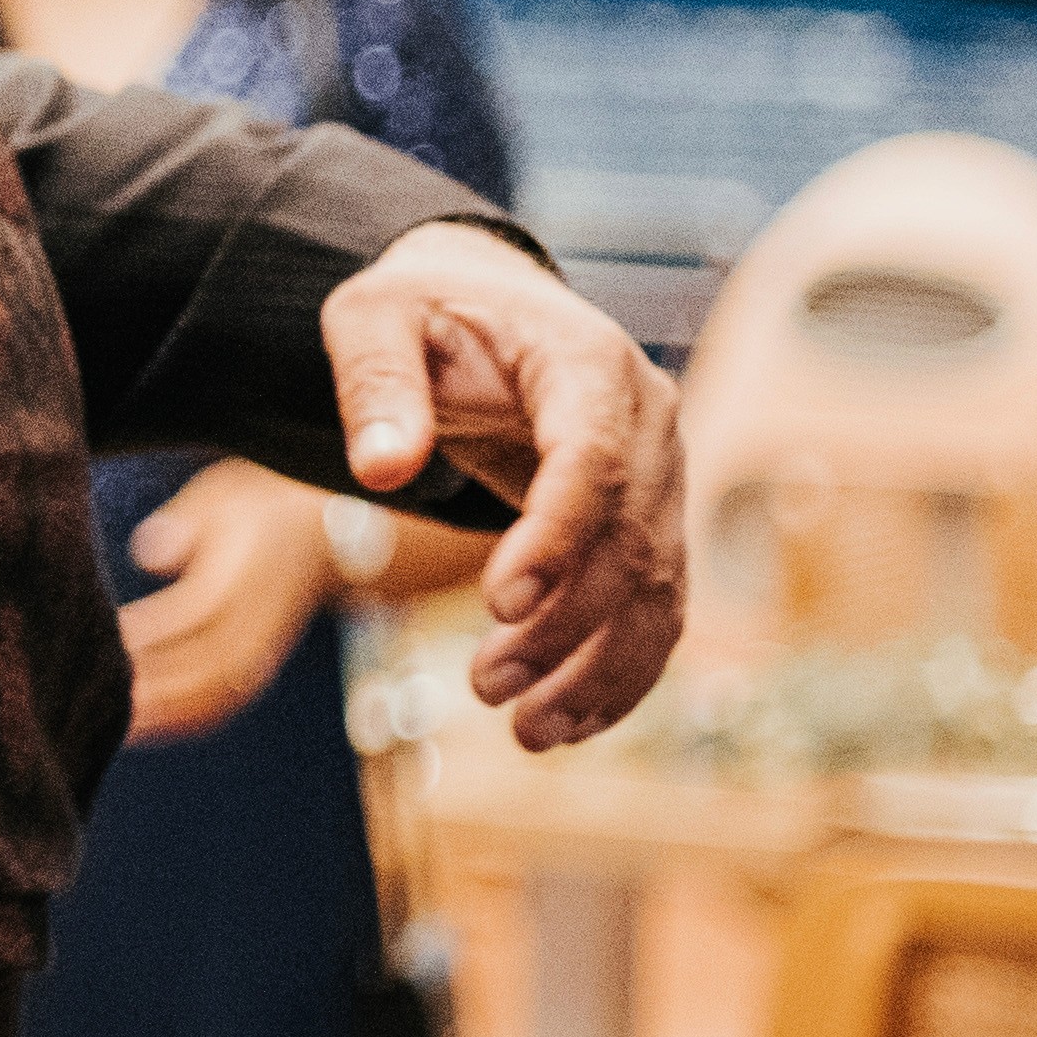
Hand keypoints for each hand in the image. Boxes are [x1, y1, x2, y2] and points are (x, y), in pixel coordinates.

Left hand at [117, 462, 346, 745]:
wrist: (322, 537)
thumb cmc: (257, 511)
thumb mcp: (224, 498)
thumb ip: (186, 523)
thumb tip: (147, 554)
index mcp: (243, 579)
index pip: (191, 615)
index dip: (145, 634)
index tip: (101, 641)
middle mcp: (255, 625)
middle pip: (201, 670)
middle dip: (147, 687)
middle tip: (91, 693)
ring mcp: (257, 654)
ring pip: (210, 697)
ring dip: (159, 715)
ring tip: (105, 722)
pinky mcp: (252, 672)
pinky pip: (217, 706)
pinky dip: (177, 721)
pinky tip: (136, 728)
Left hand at [317, 221, 685, 749]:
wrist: (480, 306)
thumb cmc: (423, 311)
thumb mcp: (375, 318)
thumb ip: (376, 381)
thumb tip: (382, 469)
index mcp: (588, 363)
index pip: (594, 459)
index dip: (558, 536)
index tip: (499, 604)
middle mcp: (648, 422)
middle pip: (630, 539)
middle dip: (566, 625)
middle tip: (484, 687)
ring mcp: (662, 476)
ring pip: (658, 590)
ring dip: (600, 670)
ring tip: (526, 730)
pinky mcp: (650, 523)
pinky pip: (657, 608)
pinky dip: (620, 673)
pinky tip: (566, 725)